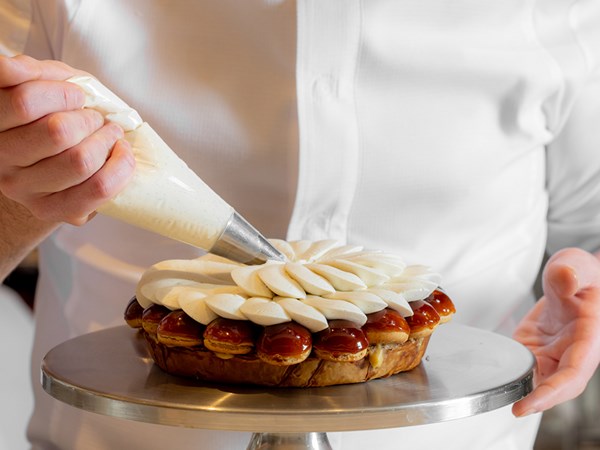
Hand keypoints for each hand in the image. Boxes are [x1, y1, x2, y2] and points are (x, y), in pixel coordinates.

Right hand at [0, 55, 133, 224]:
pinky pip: (98, 188)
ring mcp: (21, 188)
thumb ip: (31, 71)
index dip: (63, 93)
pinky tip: (121, 154)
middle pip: (57, 132)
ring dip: (107, 141)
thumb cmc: (49, 114)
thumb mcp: (41, 83)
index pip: (25, 102)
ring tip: (111, 133)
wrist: (48, 161)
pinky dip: (121, 167)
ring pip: (80, 161)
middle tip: (95, 117)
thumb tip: (16, 68)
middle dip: (89, 119)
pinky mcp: (50, 210)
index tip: (77, 95)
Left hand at [512, 247, 599, 416]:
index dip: (553, 392)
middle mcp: (573, 351)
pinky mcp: (536, 351)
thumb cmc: (580, 274)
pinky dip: (511, 374)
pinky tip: (495, 377)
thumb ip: (571, 270)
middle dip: (539, 400)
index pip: (574, 372)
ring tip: (500, 393)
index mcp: (589, 336)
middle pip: (559, 386)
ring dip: (523, 390)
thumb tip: (566, 278)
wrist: (572, 278)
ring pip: (541, 381)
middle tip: (516, 408)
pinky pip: (524, 368)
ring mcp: (555, 354)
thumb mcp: (576, 263)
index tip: (531, 403)